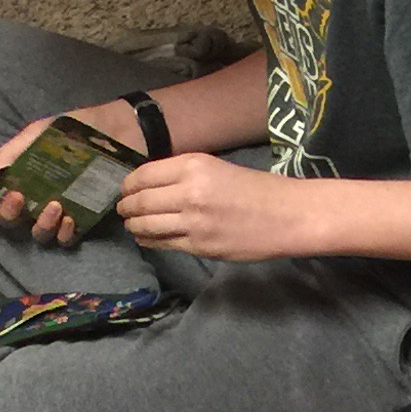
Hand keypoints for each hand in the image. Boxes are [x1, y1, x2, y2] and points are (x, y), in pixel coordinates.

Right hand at [0, 102, 141, 247]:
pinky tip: (70, 219)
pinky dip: (64, 234)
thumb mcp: (41, 132)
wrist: (121, 130)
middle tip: (19, 198)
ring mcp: (60, 211)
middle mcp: (37, 197)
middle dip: (9, 213)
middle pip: (12, 220)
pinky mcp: (84, 219)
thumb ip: (13, 150)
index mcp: (24, 176)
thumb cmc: (78, 129)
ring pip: (39, 233)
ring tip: (55, 205)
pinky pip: (66, 238)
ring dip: (40, 224)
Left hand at [114, 151, 302, 260]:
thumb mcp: (218, 168)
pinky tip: (146, 239)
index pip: (143, 176)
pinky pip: (162, 244)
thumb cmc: (258, 189)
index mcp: (194, 165)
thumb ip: (185, 175)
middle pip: (140, 202)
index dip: (128, 185)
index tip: (125, 190)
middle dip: (126, 207)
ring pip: (146, 225)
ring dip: (133, 226)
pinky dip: (149, 241)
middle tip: (122, 210)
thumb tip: (153, 186)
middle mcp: (189, 191)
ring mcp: (193, 222)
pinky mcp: (199, 246)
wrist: (288, 215)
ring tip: (131, 225)